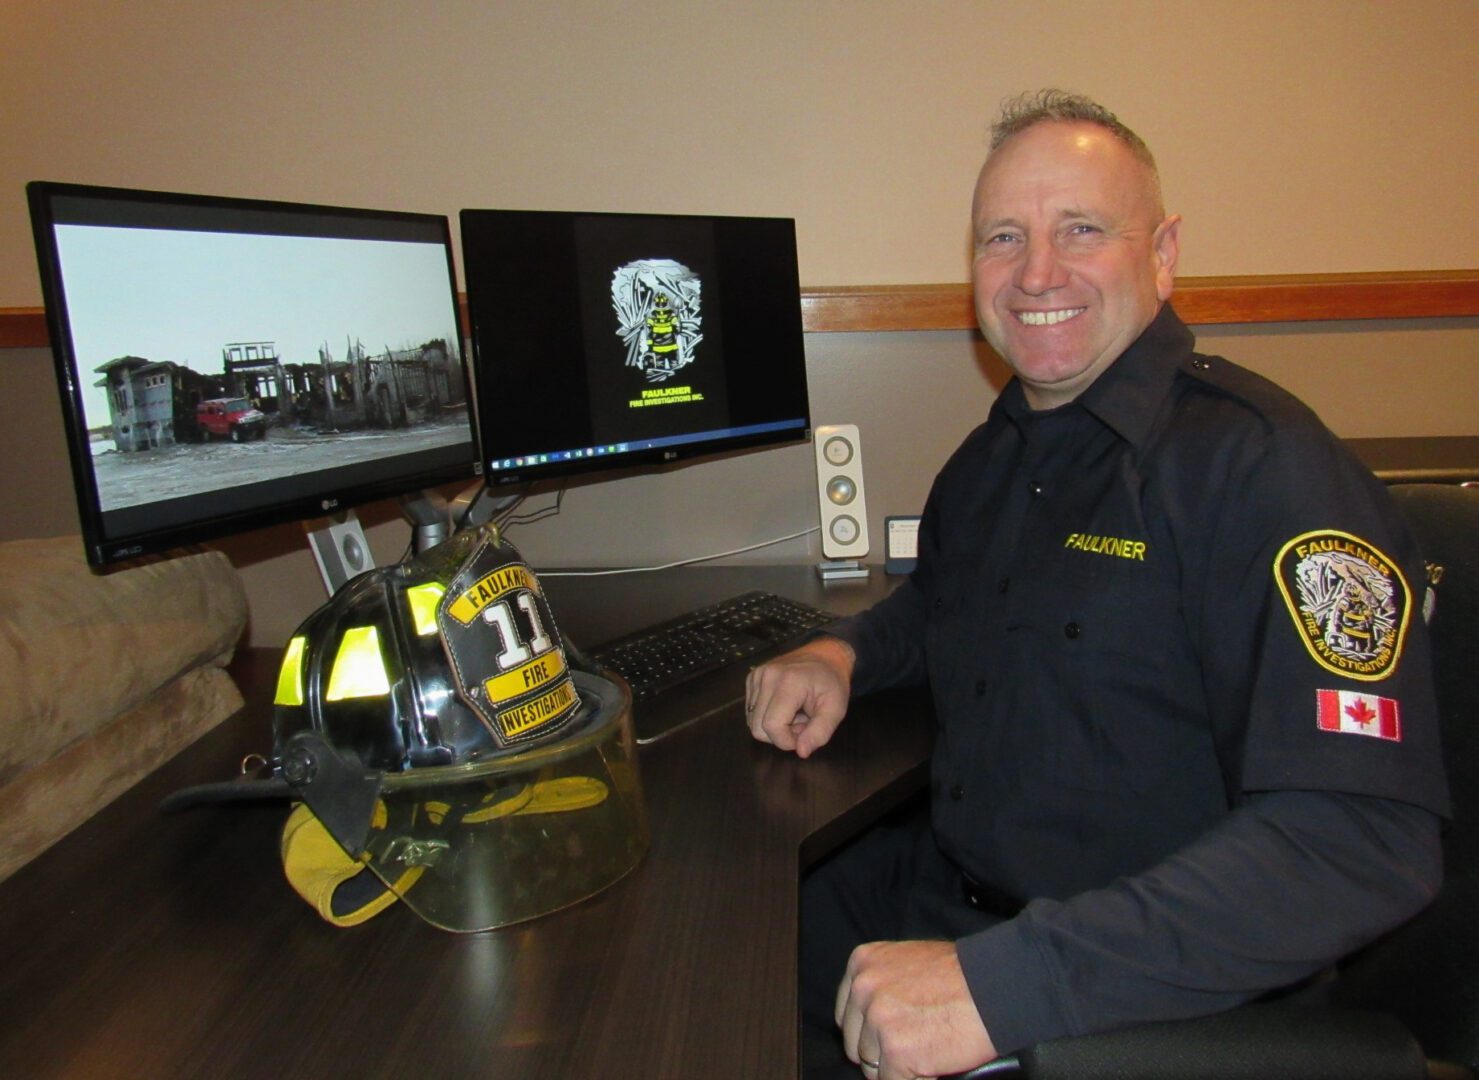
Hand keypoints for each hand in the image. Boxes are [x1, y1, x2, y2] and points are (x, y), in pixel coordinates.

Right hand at [744, 637, 853, 757]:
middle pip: (758, 728)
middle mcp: (767, 676)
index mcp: (788, 682)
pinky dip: (767, 715)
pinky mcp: (751, 677)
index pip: (772, 726)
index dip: (786, 741)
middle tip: (801, 723)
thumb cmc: (831, 683)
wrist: (824, 655)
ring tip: (794, 713)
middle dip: (780, 735)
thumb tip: (801, 752)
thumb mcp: (836, 709)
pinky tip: (784, 706)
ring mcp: (756, 675)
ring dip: (774, 725)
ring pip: (752, 721)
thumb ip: (820, 733)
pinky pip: (751, 710)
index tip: (804, 734)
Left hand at [835, 940, 996, 1079]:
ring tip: (927, 1053)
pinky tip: (934, 1065)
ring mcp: (878, 1020)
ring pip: (872, 1067)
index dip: (869, 1033)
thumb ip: (883, 987)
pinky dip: (916, 1079)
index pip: (848, 1015)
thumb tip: (871, 1022)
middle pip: (856, 1043)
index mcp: (863, 964)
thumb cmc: (961, 975)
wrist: (994, 986)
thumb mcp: (907, 963)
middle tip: (913, 1047)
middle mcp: (864, 989)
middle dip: (882, 1053)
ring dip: (898, 1069)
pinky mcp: (897, 1051)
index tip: (888, 1037)